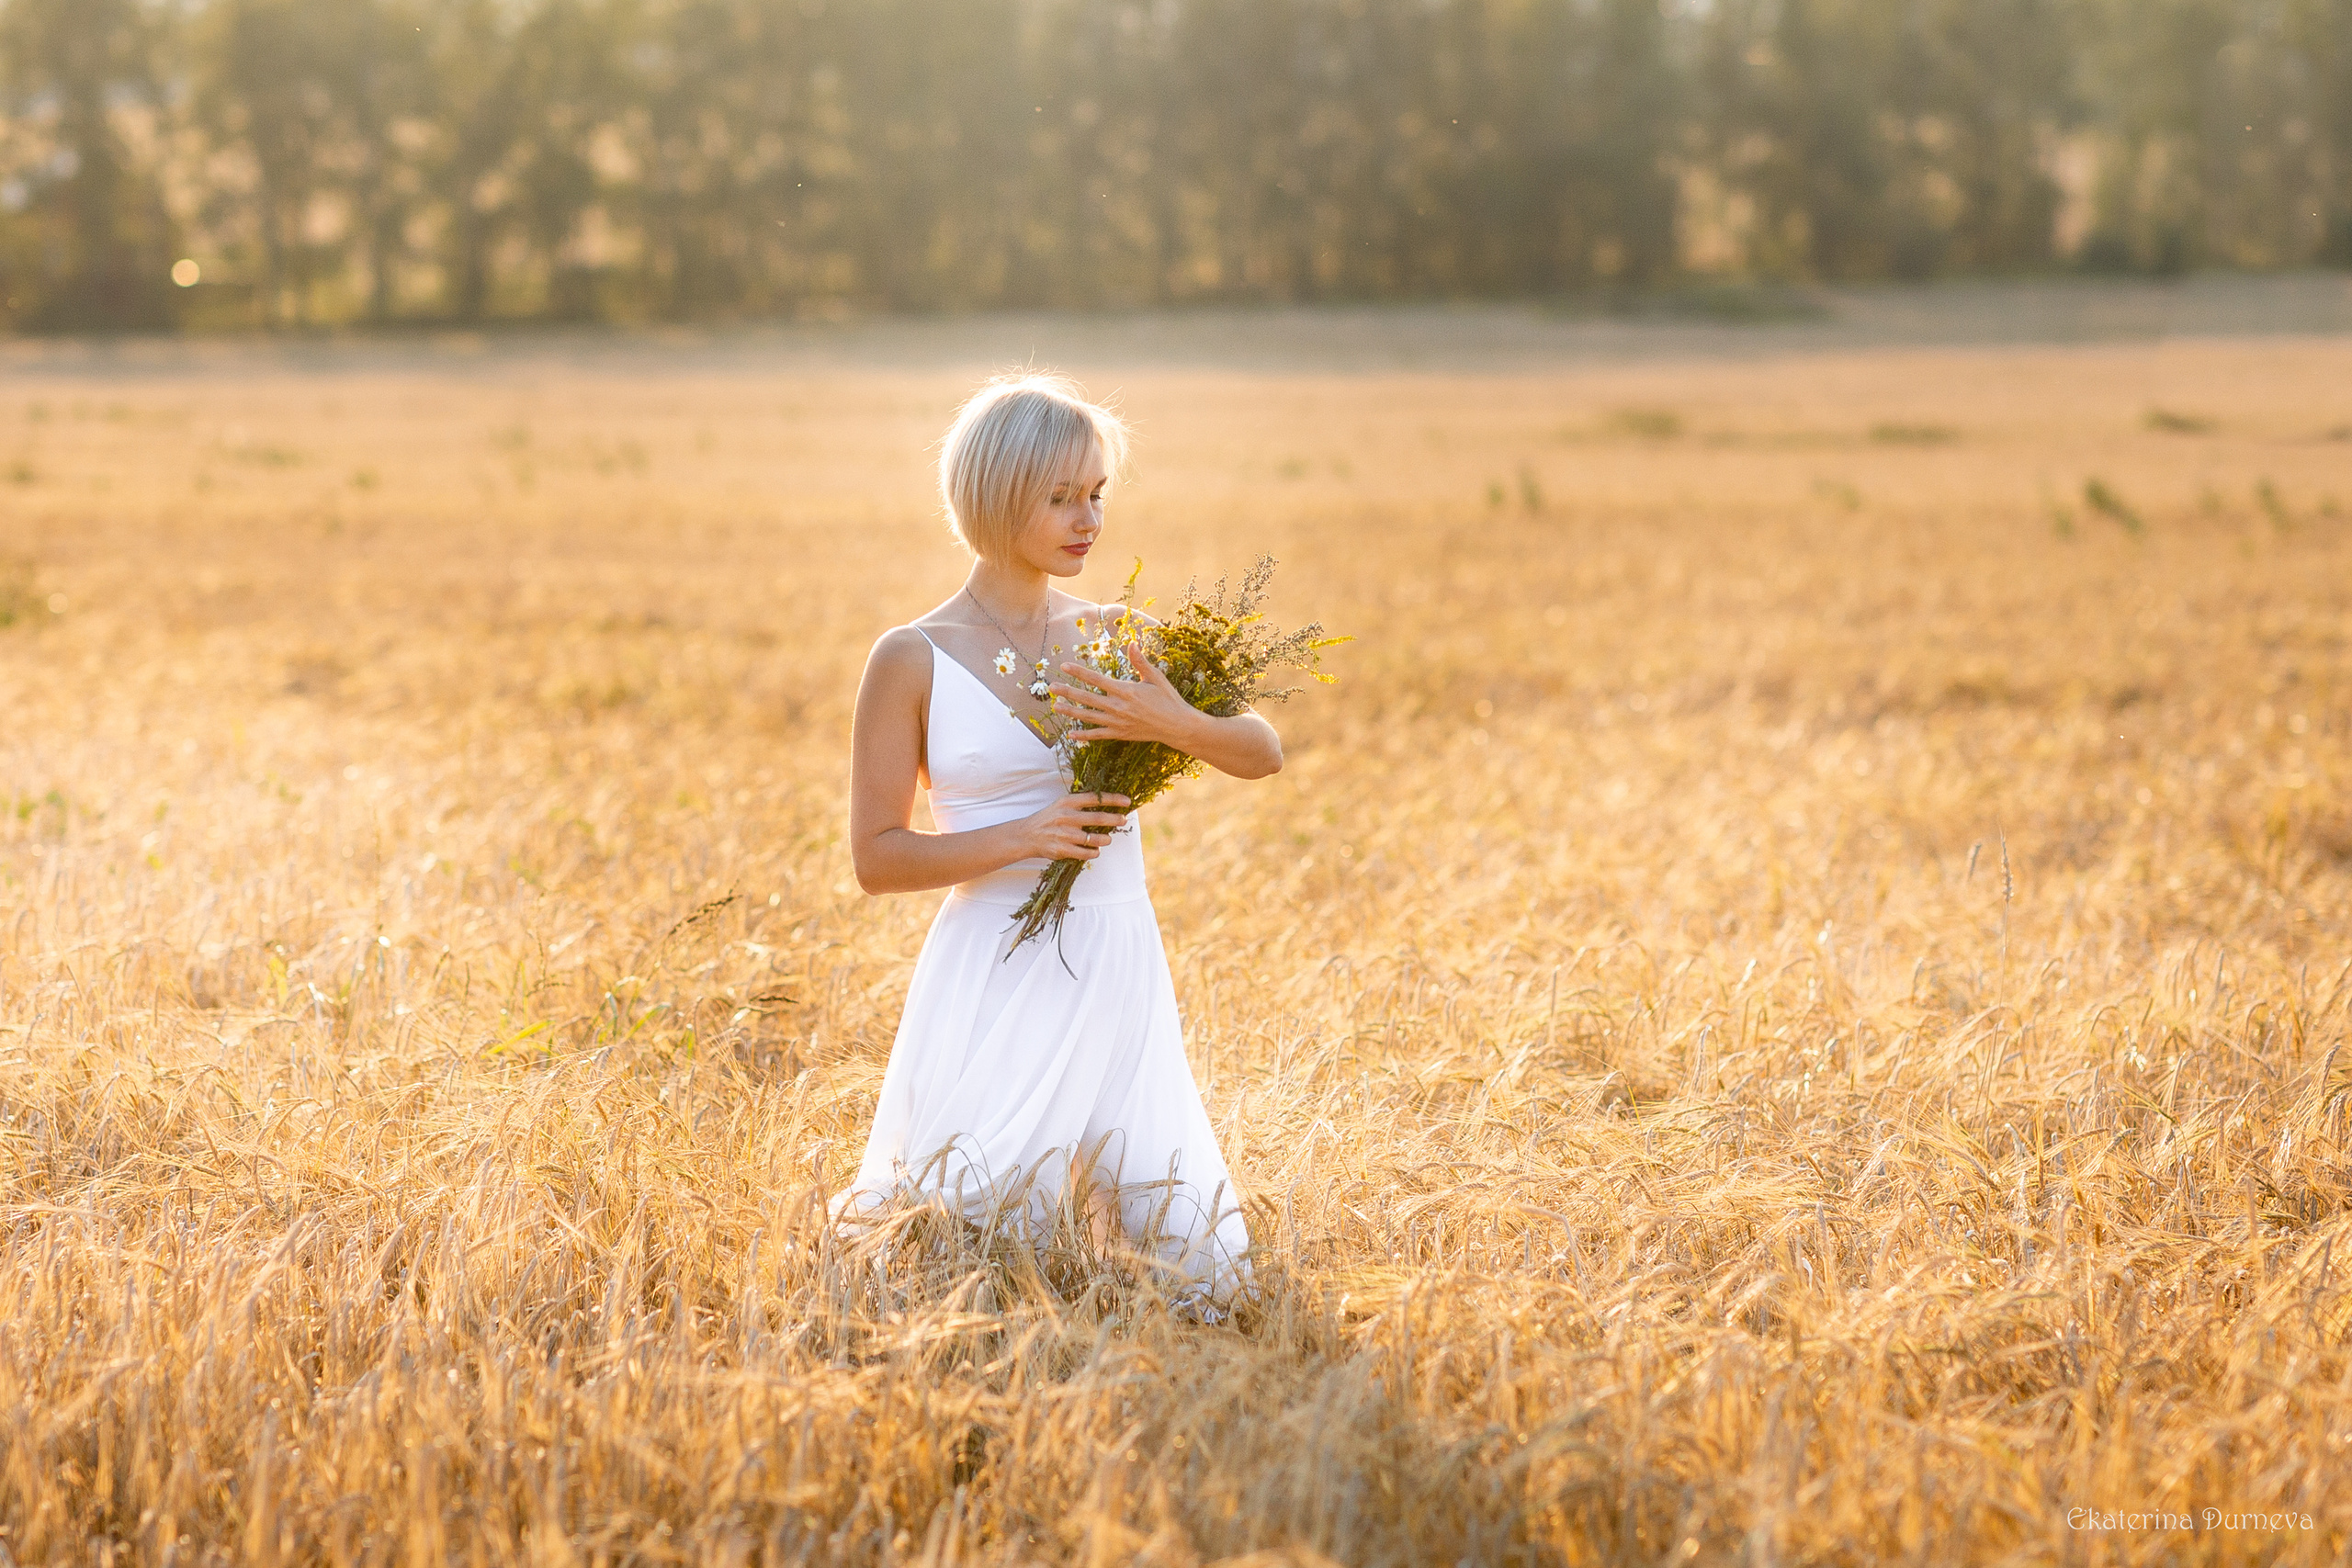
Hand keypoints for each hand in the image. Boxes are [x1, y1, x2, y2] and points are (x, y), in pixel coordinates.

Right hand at [1019, 790, 1132, 862]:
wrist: (1027, 835)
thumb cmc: (1049, 819)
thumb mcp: (1061, 805)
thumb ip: (1080, 804)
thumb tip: (1107, 805)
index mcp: (1067, 802)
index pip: (1095, 798)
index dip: (1113, 799)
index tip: (1127, 801)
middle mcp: (1066, 817)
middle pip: (1097, 818)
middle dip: (1114, 819)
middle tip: (1123, 820)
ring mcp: (1064, 834)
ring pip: (1094, 839)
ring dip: (1105, 839)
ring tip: (1107, 839)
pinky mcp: (1062, 849)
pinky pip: (1086, 853)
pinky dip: (1094, 852)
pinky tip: (1095, 850)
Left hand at [1047, 640, 1201, 746]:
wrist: (1178, 726)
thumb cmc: (1168, 699)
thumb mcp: (1156, 678)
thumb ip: (1140, 661)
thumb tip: (1131, 643)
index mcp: (1126, 691)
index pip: (1097, 679)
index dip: (1079, 672)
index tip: (1065, 666)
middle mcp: (1119, 707)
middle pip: (1087, 698)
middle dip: (1068, 692)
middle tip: (1051, 687)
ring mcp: (1118, 722)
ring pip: (1089, 716)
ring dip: (1071, 712)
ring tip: (1055, 706)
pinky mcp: (1120, 734)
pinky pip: (1098, 735)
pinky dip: (1084, 735)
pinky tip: (1071, 734)